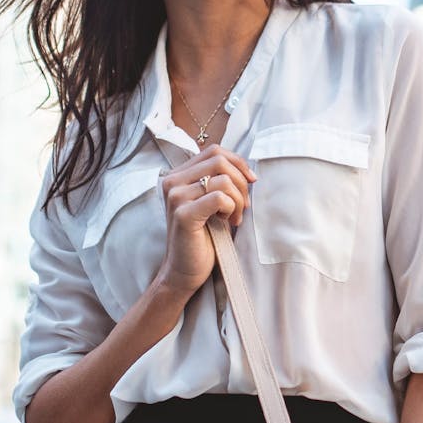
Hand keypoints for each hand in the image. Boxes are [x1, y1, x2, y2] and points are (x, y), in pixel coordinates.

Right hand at [156, 144, 256, 298]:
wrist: (184, 271)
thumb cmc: (202, 237)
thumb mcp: (211, 202)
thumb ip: (219, 181)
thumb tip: (247, 170)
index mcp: (178, 175)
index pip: (214, 151)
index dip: (237, 162)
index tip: (250, 181)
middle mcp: (172, 181)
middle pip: (219, 160)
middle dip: (240, 182)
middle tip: (243, 205)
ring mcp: (175, 196)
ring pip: (223, 179)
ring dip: (238, 199)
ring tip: (234, 218)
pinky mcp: (183, 214)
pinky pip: (220, 198)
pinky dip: (231, 208)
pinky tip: (226, 221)